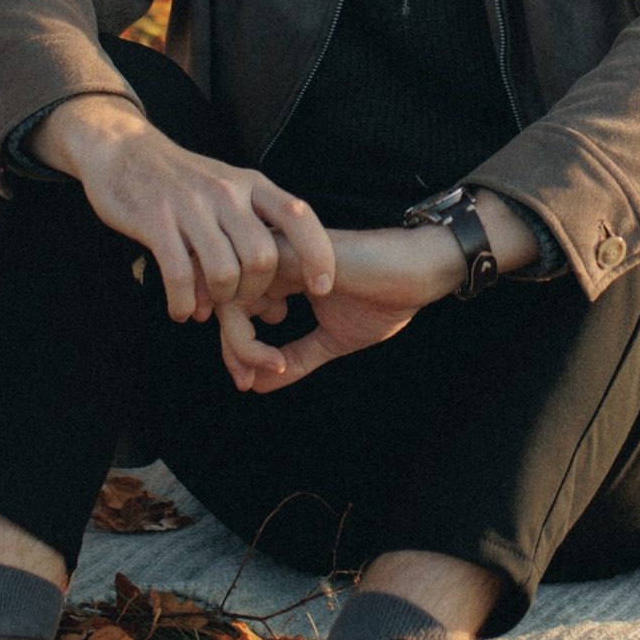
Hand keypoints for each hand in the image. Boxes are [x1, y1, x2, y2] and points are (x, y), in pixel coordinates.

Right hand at [37, 95, 332, 372]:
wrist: (122, 150)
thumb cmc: (183, 183)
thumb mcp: (228, 192)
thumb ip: (255, 239)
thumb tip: (280, 307)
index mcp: (250, 183)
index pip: (299, 216)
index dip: (318, 254)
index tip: (323, 288)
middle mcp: (225, 192)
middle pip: (262, 257)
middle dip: (256, 291)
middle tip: (241, 305)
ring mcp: (190, 206)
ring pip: (224, 272)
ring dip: (219, 301)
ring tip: (208, 307)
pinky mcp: (155, 221)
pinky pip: (181, 276)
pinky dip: (183, 303)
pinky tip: (181, 310)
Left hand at [220, 225, 460, 392]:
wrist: (418, 276)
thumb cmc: (383, 300)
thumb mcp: (331, 340)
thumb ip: (295, 358)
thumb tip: (255, 386)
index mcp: (282, 273)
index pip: (233, 304)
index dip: (233, 346)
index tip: (247, 381)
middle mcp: (274, 259)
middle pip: (221, 300)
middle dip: (230, 347)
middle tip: (247, 380)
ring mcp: (278, 254)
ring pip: (226, 297)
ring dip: (238, 344)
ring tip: (270, 369)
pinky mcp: (287, 257)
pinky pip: (245, 294)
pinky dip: (249, 335)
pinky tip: (277, 358)